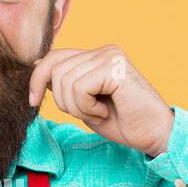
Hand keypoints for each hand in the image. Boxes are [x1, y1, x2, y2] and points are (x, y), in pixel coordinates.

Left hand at [28, 44, 173, 157]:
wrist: (154, 135)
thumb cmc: (123, 123)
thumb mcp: (84, 103)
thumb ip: (66, 85)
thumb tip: (36, 66)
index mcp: (97, 56)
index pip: (54, 57)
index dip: (37, 79)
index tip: (32, 101)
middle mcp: (104, 51)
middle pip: (55, 69)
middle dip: (62, 100)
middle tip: (87, 113)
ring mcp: (110, 56)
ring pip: (65, 80)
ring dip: (77, 107)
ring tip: (99, 112)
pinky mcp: (114, 67)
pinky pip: (79, 88)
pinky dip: (86, 107)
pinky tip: (105, 111)